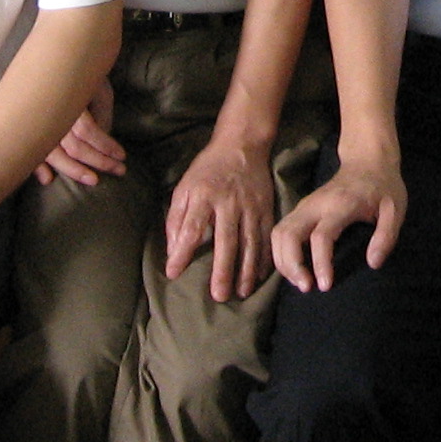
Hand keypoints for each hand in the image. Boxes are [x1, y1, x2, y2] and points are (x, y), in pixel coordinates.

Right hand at [34, 77, 124, 187]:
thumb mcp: (99, 91)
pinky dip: (37, 167)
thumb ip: (101, 116)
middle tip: (118, 171)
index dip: (105, 145)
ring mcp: (37, 121)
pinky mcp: (29, 128)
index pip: (87, 131)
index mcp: (69, 99)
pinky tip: (48, 179)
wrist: (56, 61)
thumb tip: (103, 143)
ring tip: (93, 180)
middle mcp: (50, 112)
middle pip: (73, 146)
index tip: (122, 156)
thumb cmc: (83, 76)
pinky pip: (31, 151)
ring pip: (53, 154)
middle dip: (97, 161)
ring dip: (74, 170)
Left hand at [164, 130, 276, 301]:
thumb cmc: (208, 169)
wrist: (242, 145)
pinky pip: (266, 236)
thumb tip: (173, 251)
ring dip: (247, 270)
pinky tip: (261, 275)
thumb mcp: (184, 187)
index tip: (174, 273)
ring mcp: (251, 206)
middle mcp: (229, 202)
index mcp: (204, 195)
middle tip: (219, 296)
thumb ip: (176, 219)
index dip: (182, 252)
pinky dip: (265, 257)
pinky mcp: (267, 208)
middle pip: (226, 240)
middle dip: (223, 270)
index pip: (191, 227)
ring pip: (251, 242)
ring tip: (242, 292)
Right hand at [271, 156, 405, 293]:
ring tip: (300, 282)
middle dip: (291, 265)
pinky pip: (281, 232)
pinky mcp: (300, 209)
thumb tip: (373, 263)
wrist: (367, 160)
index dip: (320, 263)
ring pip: (279, 233)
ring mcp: (305, 205)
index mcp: (341, 204)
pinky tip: (294, 269)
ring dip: (283, 261)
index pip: (321, 236)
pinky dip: (281, 253)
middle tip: (306, 287)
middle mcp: (316, 204)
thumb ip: (386, 236)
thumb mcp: (396, 209)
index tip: (325, 286)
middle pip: (288, 234)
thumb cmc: (383, 187)